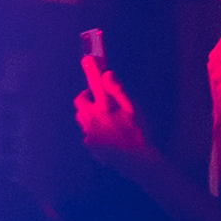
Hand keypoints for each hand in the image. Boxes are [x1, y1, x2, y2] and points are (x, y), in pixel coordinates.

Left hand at [73, 52, 156, 167]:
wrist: (137, 162)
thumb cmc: (139, 133)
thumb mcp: (133, 109)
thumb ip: (118, 90)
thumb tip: (106, 73)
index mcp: (106, 107)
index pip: (96, 82)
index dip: (92, 69)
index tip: (88, 58)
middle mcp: (94, 118)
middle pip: (81, 99)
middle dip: (88, 95)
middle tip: (100, 97)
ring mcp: (89, 131)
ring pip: (81, 114)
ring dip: (90, 111)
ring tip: (106, 116)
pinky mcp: (89, 143)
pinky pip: (86, 130)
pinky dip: (93, 127)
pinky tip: (107, 133)